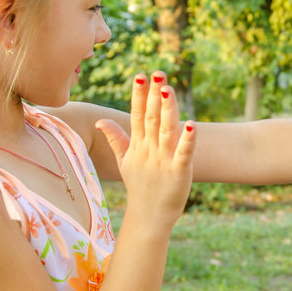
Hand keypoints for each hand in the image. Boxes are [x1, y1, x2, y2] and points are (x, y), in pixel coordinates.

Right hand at [95, 72, 195, 229]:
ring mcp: (163, 161)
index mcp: (137, 146)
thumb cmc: (139, 186)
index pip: (137, 116)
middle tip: (158, 73)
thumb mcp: (124, 161)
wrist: (148, 217)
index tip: (140, 76)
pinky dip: (187, 139)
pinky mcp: (179, 172)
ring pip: (166, 131)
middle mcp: (149, 150)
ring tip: (168, 90)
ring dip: (167, 110)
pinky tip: (192, 124)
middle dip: (154, 96)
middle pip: (152, 118)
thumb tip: (100, 121)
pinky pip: (183, 153)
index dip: (139, 96)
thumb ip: (115, 139)